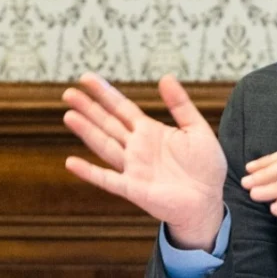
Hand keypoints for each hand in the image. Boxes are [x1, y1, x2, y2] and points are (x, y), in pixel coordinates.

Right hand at [62, 72, 227, 250]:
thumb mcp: (197, 129)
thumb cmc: (205, 167)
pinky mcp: (133, 188)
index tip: (86, 78)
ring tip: (69, 115)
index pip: (122, 108)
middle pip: (108, 123)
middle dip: (89, 108)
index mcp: (150, 131)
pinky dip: (90, 172)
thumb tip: (166, 77)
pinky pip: (107, 179)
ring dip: (87, 132)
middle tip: (68, 93)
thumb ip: (180, 105)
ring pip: (104, 145)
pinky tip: (71, 162)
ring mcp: (133, 168)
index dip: (105, 93)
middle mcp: (137, 147)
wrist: (208, 200)